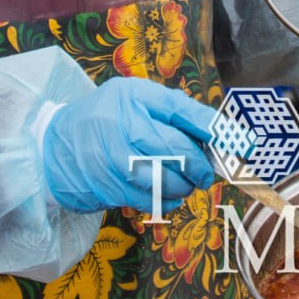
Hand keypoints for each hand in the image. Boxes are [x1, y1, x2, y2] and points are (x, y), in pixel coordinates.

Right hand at [41, 77, 217, 212]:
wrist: (55, 144)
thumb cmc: (106, 116)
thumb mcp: (138, 98)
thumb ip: (176, 111)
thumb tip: (221, 134)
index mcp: (134, 98)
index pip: (182, 113)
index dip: (215, 130)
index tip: (243, 144)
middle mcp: (122, 128)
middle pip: (178, 152)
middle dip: (200, 166)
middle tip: (206, 170)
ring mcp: (113, 162)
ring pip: (168, 181)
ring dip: (185, 186)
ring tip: (186, 181)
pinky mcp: (109, 189)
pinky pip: (152, 200)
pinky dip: (168, 199)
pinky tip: (166, 191)